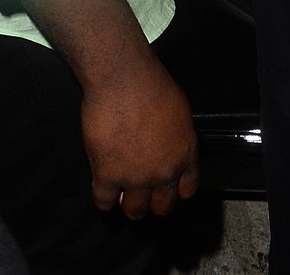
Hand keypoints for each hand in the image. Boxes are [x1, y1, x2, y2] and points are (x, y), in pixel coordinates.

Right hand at [82, 55, 199, 218]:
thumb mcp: (179, 110)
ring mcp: (136, 178)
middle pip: (163, 206)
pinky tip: (101, 186)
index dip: (176, 190)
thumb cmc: (151, 83)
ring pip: (135, 211)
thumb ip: (177, 136)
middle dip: (153, 202)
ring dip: (129, 205)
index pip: (187, 189)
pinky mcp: (108, 176)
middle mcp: (164, 172)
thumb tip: (169, 144)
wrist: (123, 78)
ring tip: (122, 194)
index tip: (166, 186)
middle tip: (143, 193)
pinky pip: (104, 202)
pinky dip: (103, 198)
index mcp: (185, 154)